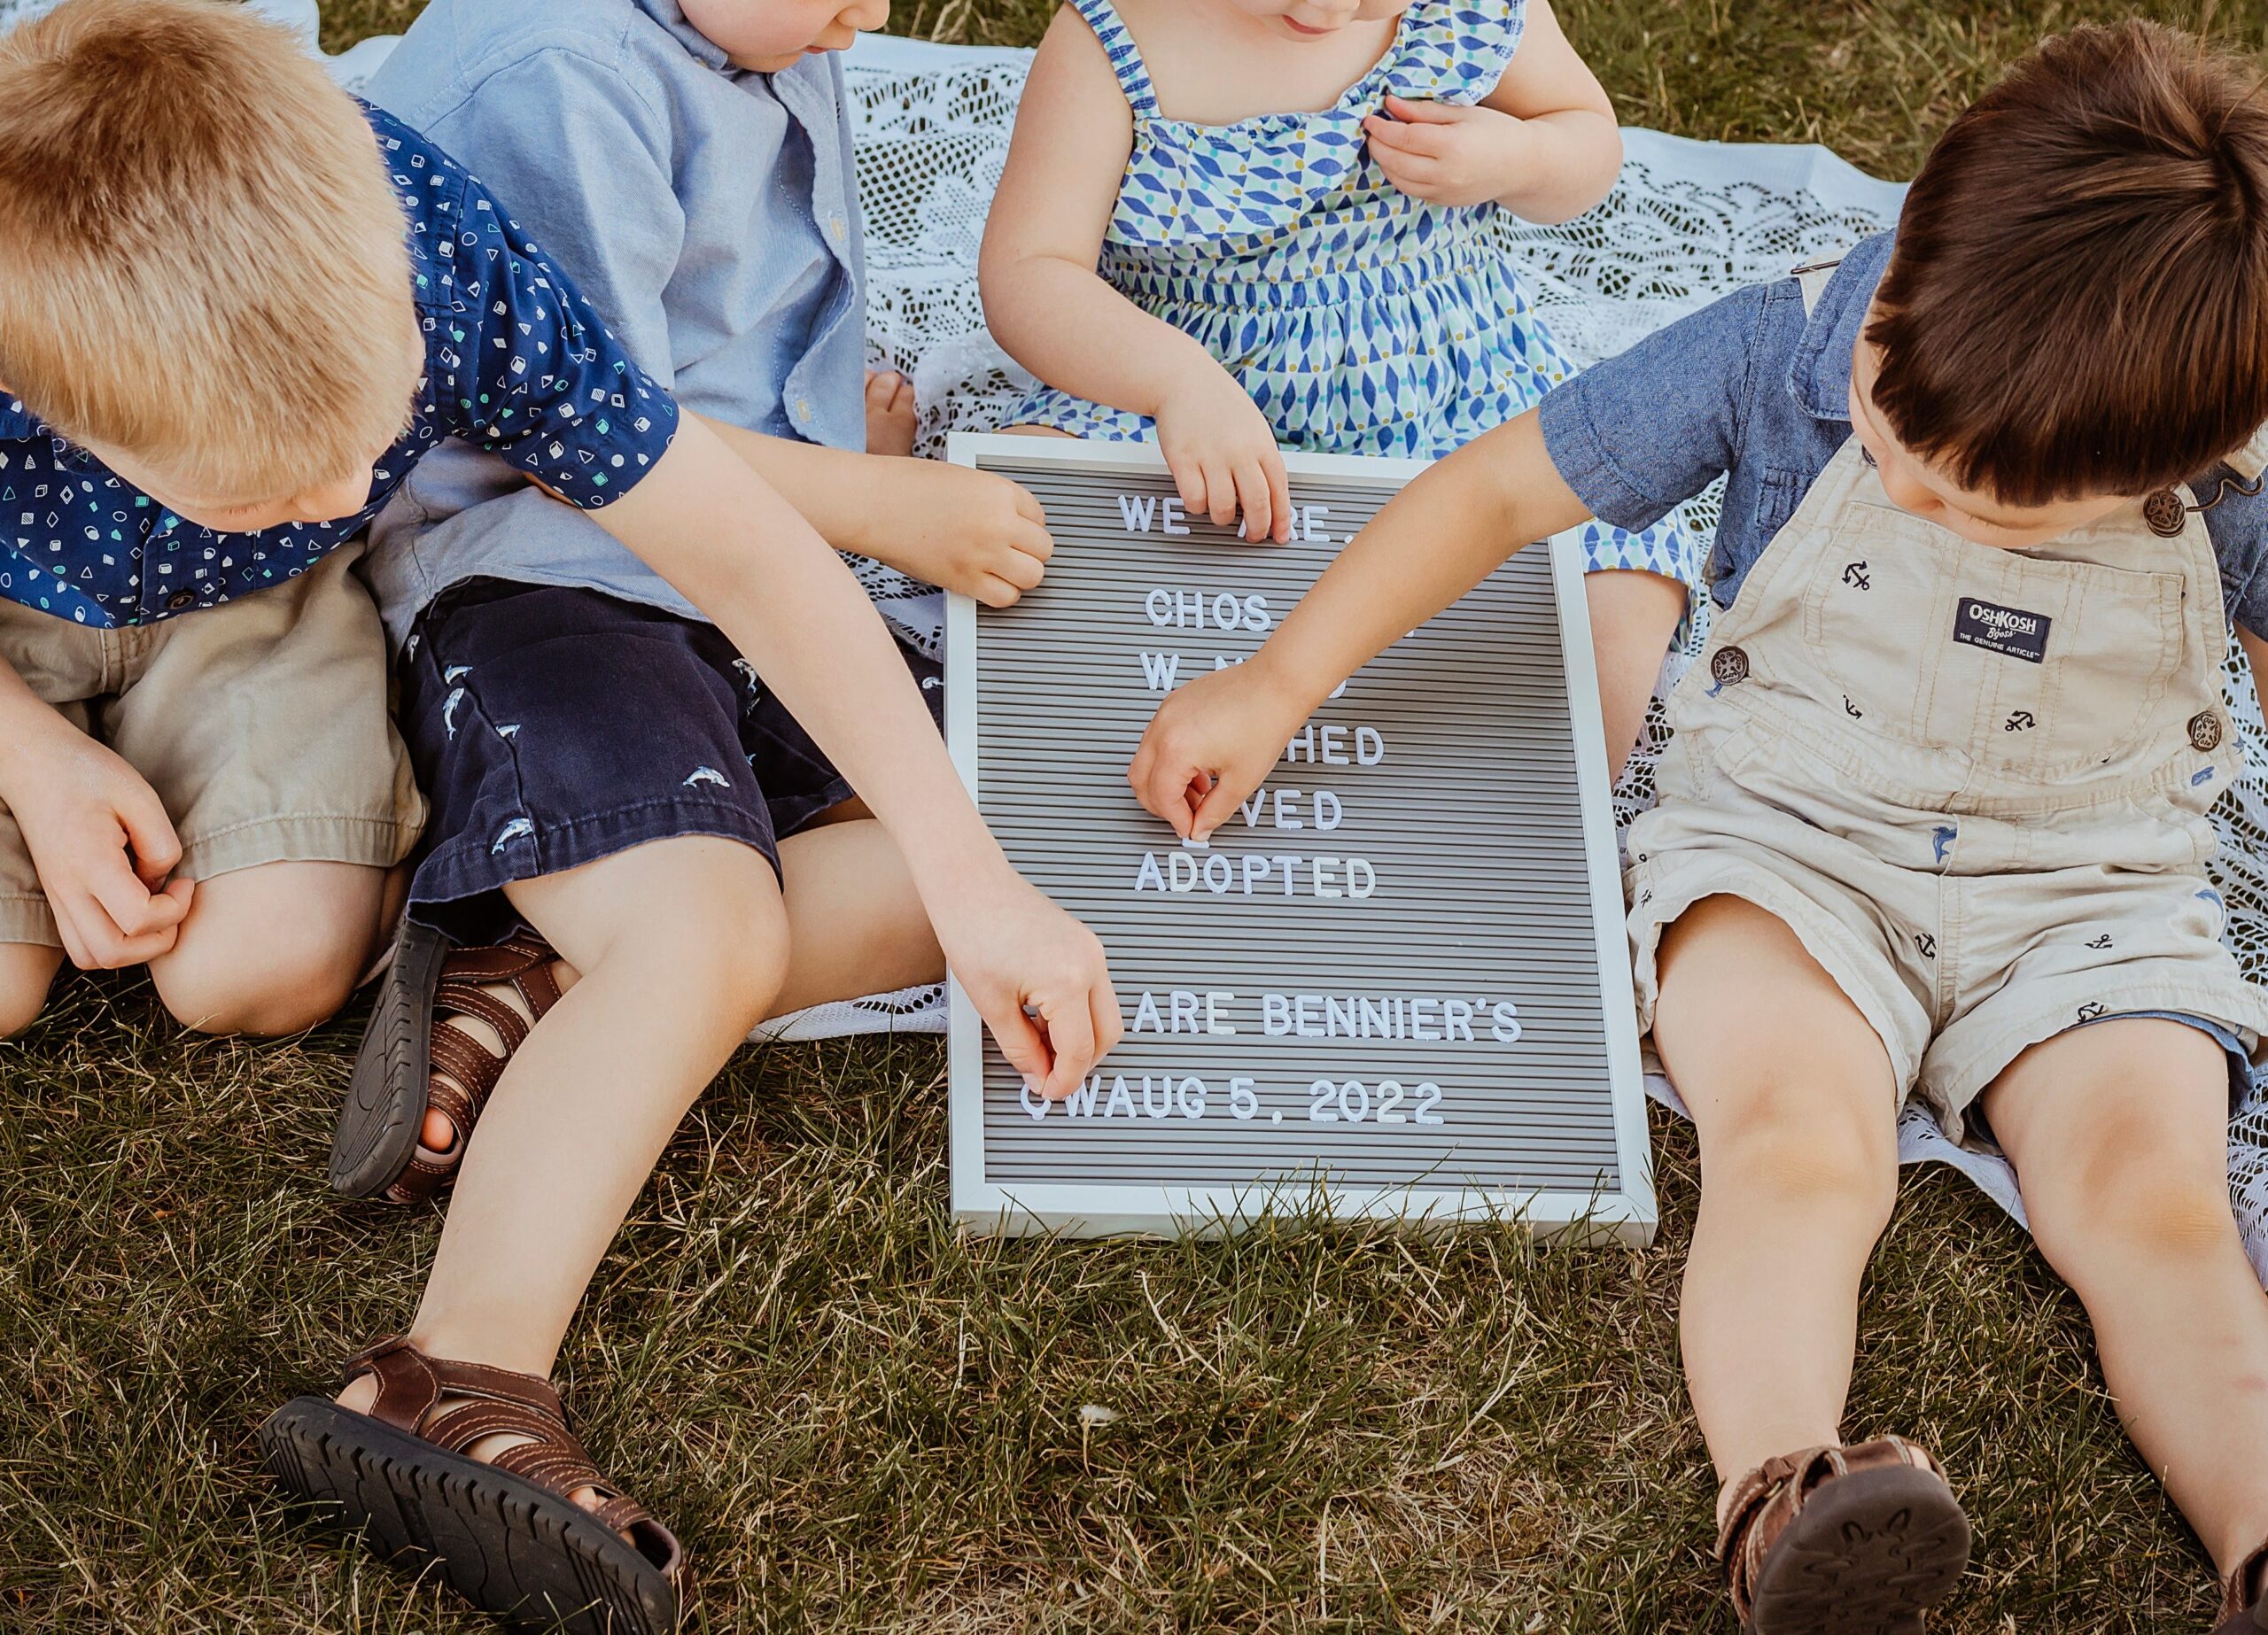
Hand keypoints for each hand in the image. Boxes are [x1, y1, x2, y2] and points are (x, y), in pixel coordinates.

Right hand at [0, 717, 192, 969]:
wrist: (34, 764)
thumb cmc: (88, 774)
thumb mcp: (140, 797)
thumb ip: (161, 845)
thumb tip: (163, 882)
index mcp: (89, 863)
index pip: (137, 919)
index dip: (175, 910)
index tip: (185, 883)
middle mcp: (66, 889)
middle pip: (111, 953)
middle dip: (157, 941)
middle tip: (175, 906)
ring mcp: (57, 897)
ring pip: (92, 956)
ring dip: (133, 948)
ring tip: (155, 912)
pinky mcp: (57, 897)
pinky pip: (81, 943)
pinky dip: (112, 941)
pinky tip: (131, 909)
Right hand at [869, 460, 1054, 607]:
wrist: (874, 503)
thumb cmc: (909, 487)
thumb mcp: (963, 478)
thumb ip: (993, 500)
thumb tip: (1015, 524)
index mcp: (999, 491)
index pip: (1040, 516)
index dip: (1026, 525)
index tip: (1013, 529)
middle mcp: (998, 523)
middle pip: (1044, 549)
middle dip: (1030, 551)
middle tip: (1010, 550)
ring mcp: (983, 554)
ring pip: (1032, 576)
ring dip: (1021, 575)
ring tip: (1002, 568)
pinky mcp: (965, 580)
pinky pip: (1005, 598)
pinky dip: (1002, 594)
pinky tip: (987, 583)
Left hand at [936, 865, 1121, 1099]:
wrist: (968, 882)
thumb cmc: (972, 929)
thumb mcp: (991, 1004)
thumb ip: (1020, 1048)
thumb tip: (1037, 1074)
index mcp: (1068, 982)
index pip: (1079, 1051)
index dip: (1063, 1081)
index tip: (1047, 1092)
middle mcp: (1090, 964)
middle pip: (1107, 1036)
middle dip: (1080, 1063)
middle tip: (1047, 1076)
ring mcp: (1091, 950)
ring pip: (1104, 1014)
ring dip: (1080, 1038)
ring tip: (1038, 1043)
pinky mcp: (1085, 943)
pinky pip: (1094, 990)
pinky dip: (1076, 1013)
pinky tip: (1042, 1017)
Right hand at [1128, 655, 1314, 842]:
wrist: (1277, 684)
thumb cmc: (1265, 720)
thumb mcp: (1241, 781)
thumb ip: (1215, 812)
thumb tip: (1200, 827)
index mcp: (1176, 749)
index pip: (1161, 797)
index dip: (1178, 820)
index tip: (1191, 827)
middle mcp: (1164, 727)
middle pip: (1140, 780)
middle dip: (1161, 804)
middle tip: (1188, 813)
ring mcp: (1166, 712)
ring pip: (1145, 759)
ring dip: (1166, 782)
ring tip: (1201, 788)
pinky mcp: (1174, 703)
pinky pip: (1156, 739)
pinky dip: (1170, 759)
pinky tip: (1200, 766)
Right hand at [1153, 357, 1291, 543]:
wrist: (1182, 378)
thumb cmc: (1217, 402)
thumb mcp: (1252, 425)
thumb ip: (1260, 457)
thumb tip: (1269, 495)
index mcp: (1261, 443)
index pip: (1279, 489)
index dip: (1281, 517)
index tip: (1279, 534)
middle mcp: (1239, 451)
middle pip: (1256, 504)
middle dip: (1256, 528)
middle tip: (1251, 535)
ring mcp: (1210, 455)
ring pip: (1223, 508)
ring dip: (1222, 518)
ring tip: (1219, 511)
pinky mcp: (1182, 459)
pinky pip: (1194, 499)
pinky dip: (1197, 506)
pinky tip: (1197, 497)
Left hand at [1363, 95, 1532, 208]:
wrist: (1522, 165)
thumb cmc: (1494, 130)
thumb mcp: (1462, 112)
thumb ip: (1424, 111)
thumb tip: (1389, 103)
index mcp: (1452, 145)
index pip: (1403, 138)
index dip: (1381, 128)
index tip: (1369, 118)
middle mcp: (1445, 173)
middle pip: (1396, 161)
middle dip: (1377, 145)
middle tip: (1371, 130)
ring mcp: (1444, 192)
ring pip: (1399, 179)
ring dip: (1384, 162)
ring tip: (1381, 144)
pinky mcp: (1443, 202)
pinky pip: (1411, 190)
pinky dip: (1398, 175)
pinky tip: (1398, 160)